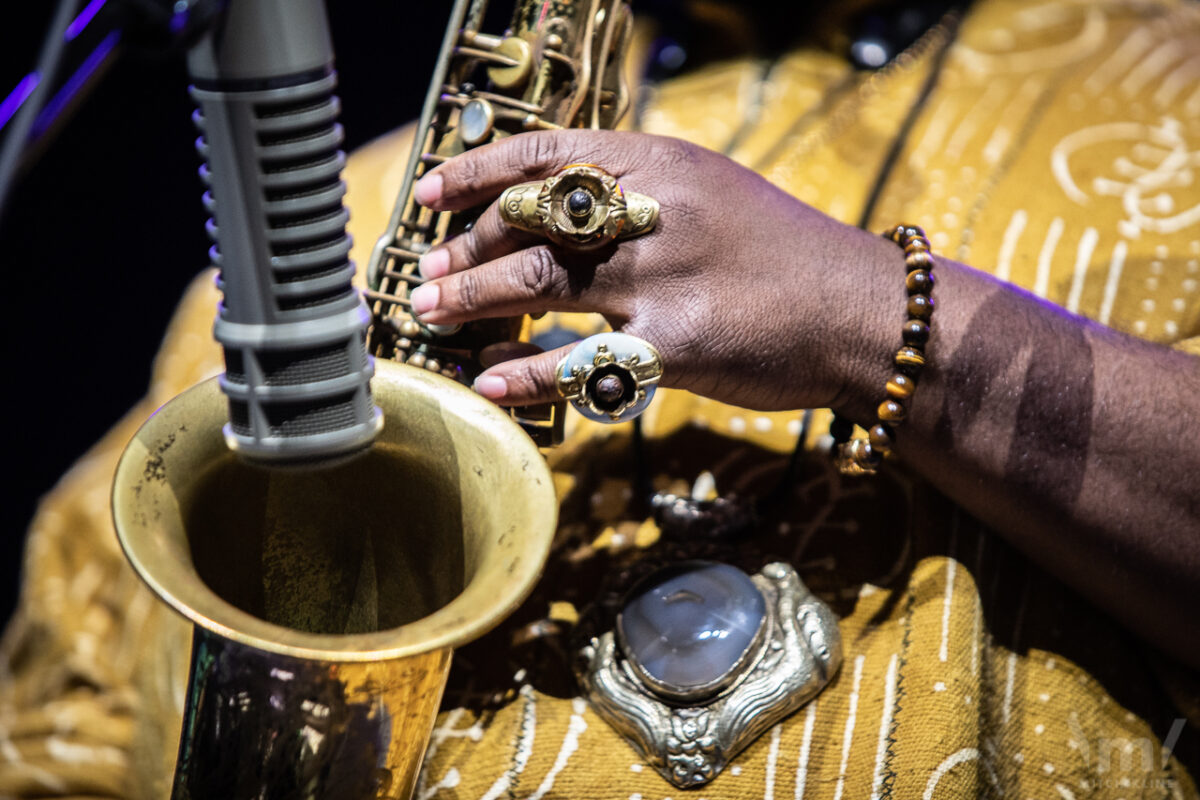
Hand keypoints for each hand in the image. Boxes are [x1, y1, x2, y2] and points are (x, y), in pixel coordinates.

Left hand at [409, 130, 901, 411]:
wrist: (861, 311)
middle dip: (466, 247)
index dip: (478, 172)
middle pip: (532, 220)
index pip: (547, 153)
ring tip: (431, 313)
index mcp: (660, 163)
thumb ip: (639, 194)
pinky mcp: (678, 345)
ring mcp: (665, 277)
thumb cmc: (781, 254)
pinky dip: (528, 372)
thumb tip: (552, 213)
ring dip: (475, 299)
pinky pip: (582, 361)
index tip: (429, 195)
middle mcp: (656, 210)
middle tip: (426, 273)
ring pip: (541, 281)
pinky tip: (489, 381)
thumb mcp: (711, 193)